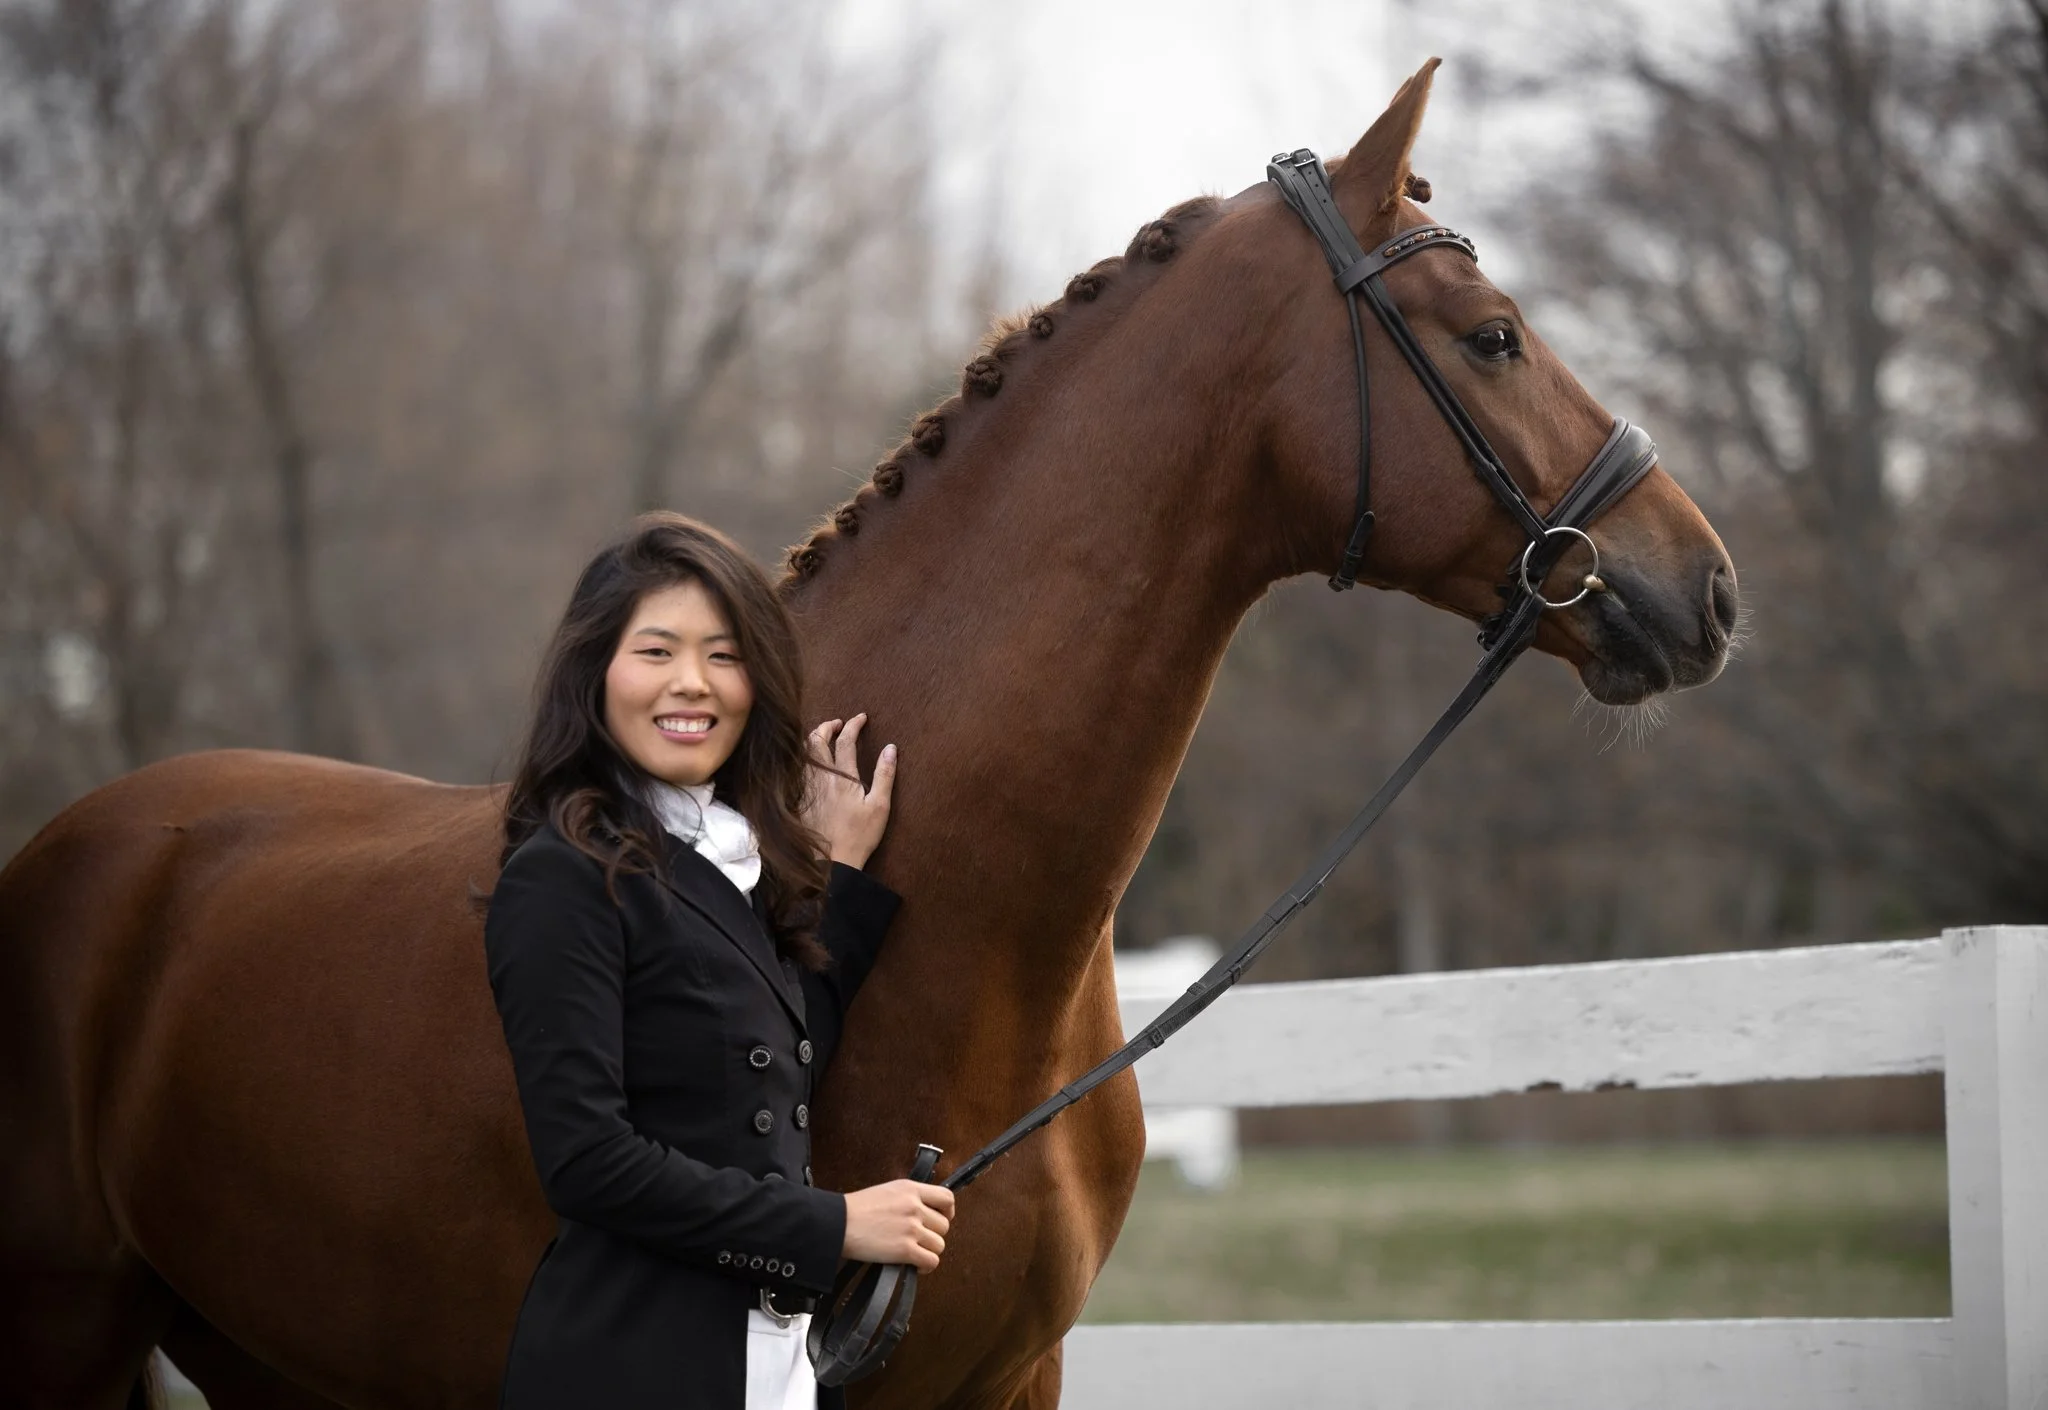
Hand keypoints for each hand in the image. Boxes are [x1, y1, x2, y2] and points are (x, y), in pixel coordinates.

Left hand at [803, 714, 895, 868]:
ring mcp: (809, 788)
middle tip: (839, 723)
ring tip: (825, 739)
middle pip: (817, 741)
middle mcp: (822, 778)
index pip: (846, 740)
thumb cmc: (859, 836)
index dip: (853, 724)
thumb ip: (885, 775)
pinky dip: (805, 760)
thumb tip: (891, 748)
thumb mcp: (880, 806)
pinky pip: (799, 772)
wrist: (832, 862)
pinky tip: (812, 764)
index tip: (861, 717)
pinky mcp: (801, 800)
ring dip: (814, 741)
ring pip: (804, 755)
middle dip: (827, 726)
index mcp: (844, 777)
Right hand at [841, 1179, 953, 1271]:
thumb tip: (925, 1213)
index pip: (947, 1198)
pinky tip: (914, 1265)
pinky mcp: (905, 1249)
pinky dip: (925, 1267)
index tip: (941, 1219)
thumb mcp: (887, 1191)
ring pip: (939, 1245)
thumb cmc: (856, 1209)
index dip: (948, 1212)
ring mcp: (911, 1228)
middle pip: (944, 1226)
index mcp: (911, 1189)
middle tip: (919, 1240)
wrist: (837, 1223)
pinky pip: (931, 1261)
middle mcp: (915, 1206)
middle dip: (933, 1235)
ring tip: (914, 1253)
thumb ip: (909, 1198)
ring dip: (928, 1252)